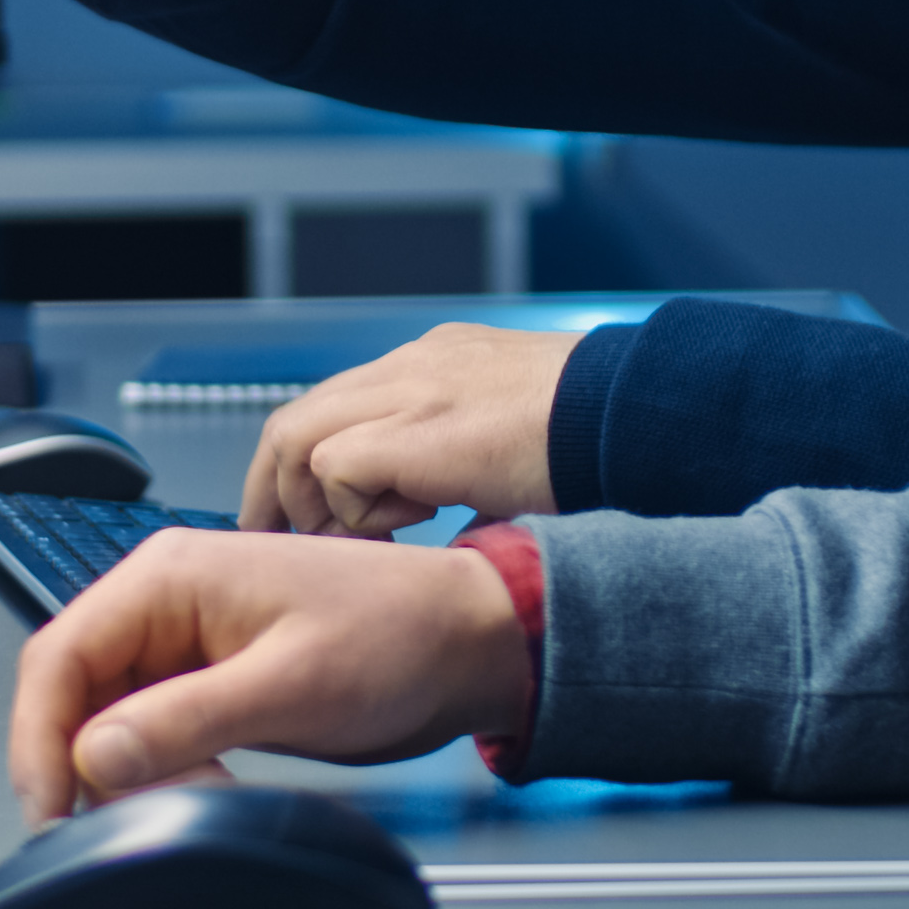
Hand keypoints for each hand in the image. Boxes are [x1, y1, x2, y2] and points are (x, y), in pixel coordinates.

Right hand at [4, 529, 532, 826]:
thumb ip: (183, 720)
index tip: (48, 808)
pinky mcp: (211, 683)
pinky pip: (152, 733)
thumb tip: (91, 756)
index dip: (38, 739)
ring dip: (130, 774)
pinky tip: (204, 791)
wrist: (467, 645)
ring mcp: (186, 644)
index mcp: (168, 578)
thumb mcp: (289, 684)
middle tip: (123, 820)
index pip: (58, 656)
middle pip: (74, 693)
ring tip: (190, 798)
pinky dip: (163, 772)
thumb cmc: (398, 635)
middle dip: (85, 763)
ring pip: (110, 721)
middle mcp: (165, 604)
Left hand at [238, 324, 574, 533]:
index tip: (306, 517)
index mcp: (437, 364)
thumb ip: (465, 464)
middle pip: (296, 418)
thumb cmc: (597, 438)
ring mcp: (409, 389)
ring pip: (295, 437)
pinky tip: (406, 527)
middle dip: (274, 489)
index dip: (305, 467)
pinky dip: (351, 510)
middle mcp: (412, 366)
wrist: (634, 414)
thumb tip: (439, 518)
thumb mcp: (513, 443)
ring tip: (350, 545)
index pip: (336, 405)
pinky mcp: (414, 428)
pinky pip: (333, 467)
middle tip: (277, 542)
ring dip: (308, 504)